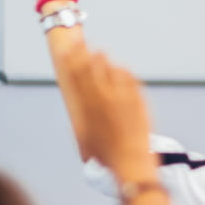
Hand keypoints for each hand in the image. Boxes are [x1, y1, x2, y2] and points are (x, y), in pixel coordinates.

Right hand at [58, 46, 153, 178]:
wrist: (130, 163)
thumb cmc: (106, 155)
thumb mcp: (85, 136)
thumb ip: (82, 114)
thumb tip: (80, 103)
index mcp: (86, 106)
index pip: (75, 74)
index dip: (71, 58)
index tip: (67, 47)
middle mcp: (102, 98)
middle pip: (91, 65)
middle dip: (85, 51)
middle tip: (82, 42)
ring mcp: (121, 96)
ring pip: (110, 67)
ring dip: (103, 59)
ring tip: (100, 53)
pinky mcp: (137, 99)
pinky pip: (128, 76)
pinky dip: (122, 70)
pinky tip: (120, 68)